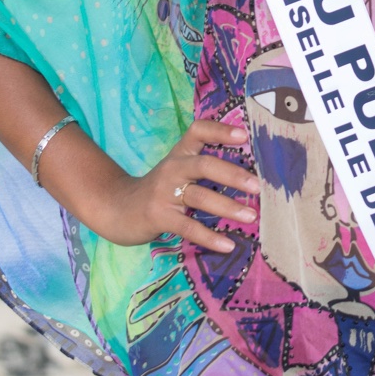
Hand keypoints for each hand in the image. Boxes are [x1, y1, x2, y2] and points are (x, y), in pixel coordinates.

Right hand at [95, 119, 258, 250]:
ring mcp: (164, 192)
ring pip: (199, 196)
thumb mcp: (178, 170)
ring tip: (251, 216)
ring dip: (227, 207)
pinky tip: (228, 245)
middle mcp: (173, 168)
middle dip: (233, 175)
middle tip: (258, 186)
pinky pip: (188, 227)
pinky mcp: (158, 216)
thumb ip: (204, 166)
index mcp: (180, 153)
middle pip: (204, 164)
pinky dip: (209, 237)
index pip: (198, 131)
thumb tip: (249, 175)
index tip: (244, 135)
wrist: (116, 208)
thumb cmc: (158, 190)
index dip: (220, 130)